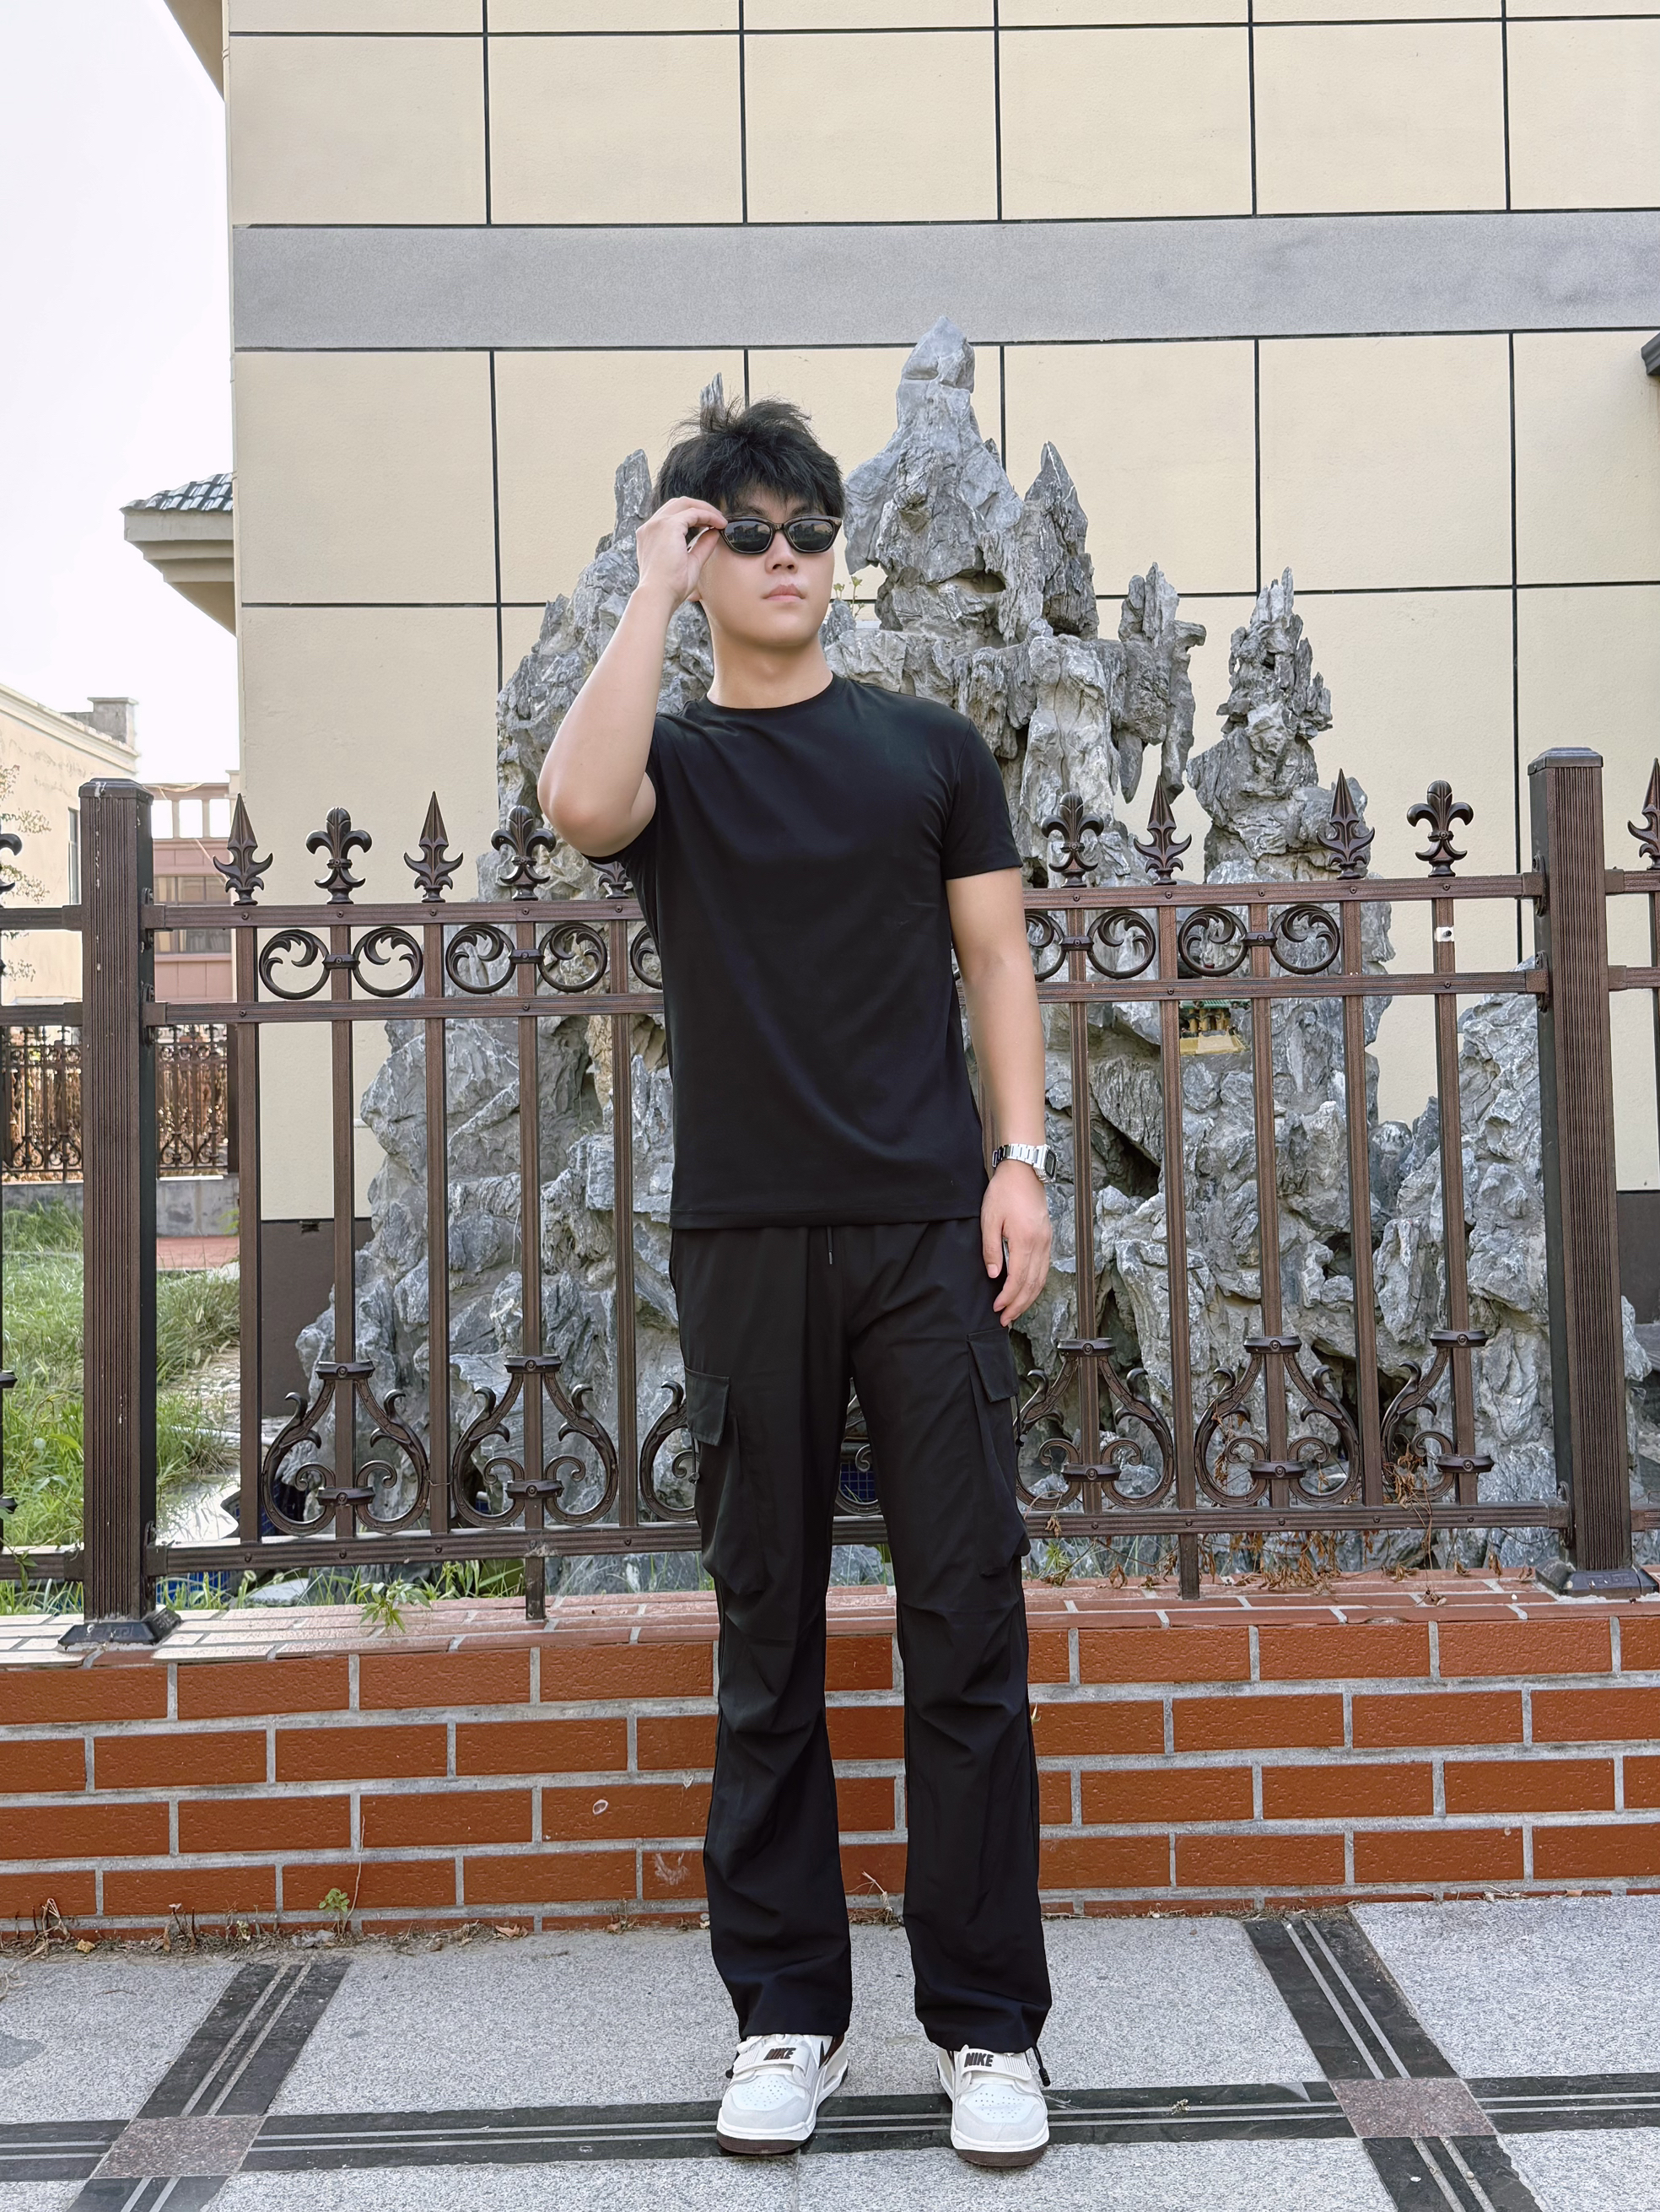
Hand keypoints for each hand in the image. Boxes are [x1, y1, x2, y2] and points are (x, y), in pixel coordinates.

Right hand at [634, 496, 729, 611]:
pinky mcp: (668, 526)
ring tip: (720, 521)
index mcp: (650, 536)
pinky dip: (708, 515)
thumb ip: (701, 546)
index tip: (710, 525)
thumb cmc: (669, 588)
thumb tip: (714, 533)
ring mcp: (657, 524)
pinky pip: (693, 513)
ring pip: (685, 503)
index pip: (673, 516)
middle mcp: (650, 527)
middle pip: (678, 504)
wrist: (657, 597)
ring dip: (705, 509)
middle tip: (718, 520)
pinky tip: (719, 524)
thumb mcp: (689, 563)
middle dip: (700, 508)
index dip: (694, 517)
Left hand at [982, 1159, 1052, 1325]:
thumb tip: (994, 1274)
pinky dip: (1036, 1284)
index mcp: (1025, 1240)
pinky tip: (1027, 1290)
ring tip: (1016, 1311)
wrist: (1024, 1171)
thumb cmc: (1004, 1192)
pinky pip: (1044, 1268)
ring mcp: (1046, 1241)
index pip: (1018, 1279)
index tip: (997, 1309)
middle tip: (1006, 1319)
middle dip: (1019, 1305)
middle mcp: (1040, 1244)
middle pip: (1033, 1284)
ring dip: (1029, 1298)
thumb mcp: (989, 1219)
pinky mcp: (1047, 1238)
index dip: (1008, 1298)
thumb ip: (991, 1249)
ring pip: (1041, 1279)